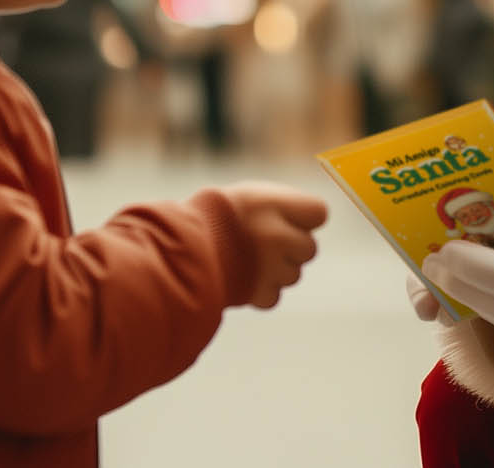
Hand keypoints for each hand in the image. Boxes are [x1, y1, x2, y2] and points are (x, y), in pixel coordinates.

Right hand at [213, 182, 327, 308]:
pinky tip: (242, 277)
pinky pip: (274, 295)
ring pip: (293, 274)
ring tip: (246, 259)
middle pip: (309, 248)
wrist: (175, 249)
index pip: (319, 213)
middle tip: (262, 242)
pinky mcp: (258, 292)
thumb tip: (312, 220)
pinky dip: (260, 291)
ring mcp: (270, 266)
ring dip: (275, 270)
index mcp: (273, 204)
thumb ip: (282, 207)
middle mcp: (276, 235)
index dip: (304, 218)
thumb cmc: (214, 218)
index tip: (287, 219)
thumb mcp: (247, 197)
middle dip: (291, 248)